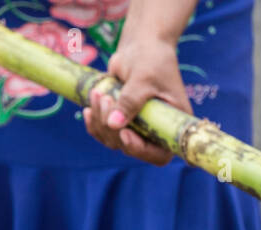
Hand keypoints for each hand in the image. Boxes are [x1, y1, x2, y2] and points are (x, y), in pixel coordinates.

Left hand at [83, 37, 189, 165]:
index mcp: (172, 127)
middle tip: (106, 99)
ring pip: (114, 140)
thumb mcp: (143, 79)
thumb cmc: (152, 59)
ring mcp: (138, 127)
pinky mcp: (122, 119)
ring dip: (100, 122)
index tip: (125, 133)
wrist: (142, 44)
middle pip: (131, 148)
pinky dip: (94, 123)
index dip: (141, 150)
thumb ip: (130, 102)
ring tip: (98, 94)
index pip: (159, 154)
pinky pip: (104, 132)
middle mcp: (156, 131)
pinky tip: (89, 108)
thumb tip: (113, 124)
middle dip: (113, 128)